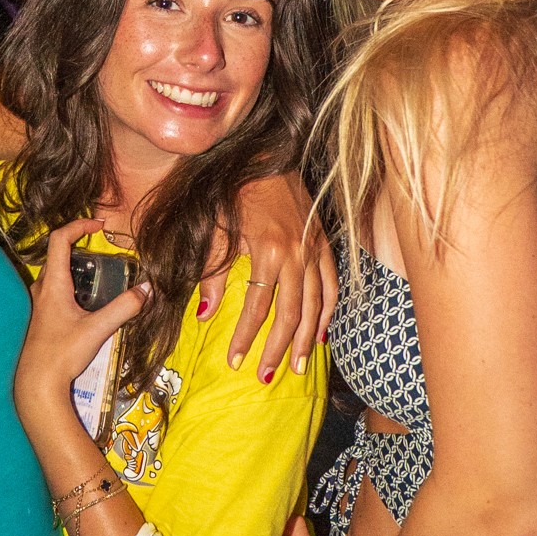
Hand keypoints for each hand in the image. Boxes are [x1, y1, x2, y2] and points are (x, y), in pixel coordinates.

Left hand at [14, 220, 147, 415]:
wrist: (37, 385)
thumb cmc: (61, 355)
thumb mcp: (97, 330)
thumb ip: (124, 308)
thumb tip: (147, 289)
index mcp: (53, 285)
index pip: (59, 239)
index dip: (78, 225)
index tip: (98, 225)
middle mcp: (42, 289)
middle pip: (58, 254)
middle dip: (80, 246)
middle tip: (104, 251)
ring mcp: (39, 304)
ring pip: (56, 273)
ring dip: (76, 267)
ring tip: (101, 276)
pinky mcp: (41, 318)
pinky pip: (56, 290)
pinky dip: (73, 284)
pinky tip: (89, 303)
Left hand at [201, 174, 337, 377]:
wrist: (266, 159)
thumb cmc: (235, 193)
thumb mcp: (216, 230)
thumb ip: (212, 275)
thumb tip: (204, 315)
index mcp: (268, 250)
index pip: (258, 308)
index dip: (245, 339)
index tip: (234, 362)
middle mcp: (297, 254)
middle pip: (291, 314)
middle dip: (279, 349)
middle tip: (268, 376)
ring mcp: (315, 249)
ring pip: (316, 305)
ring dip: (306, 340)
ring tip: (297, 367)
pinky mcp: (324, 244)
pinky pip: (332, 286)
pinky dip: (328, 312)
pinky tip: (320, 334)